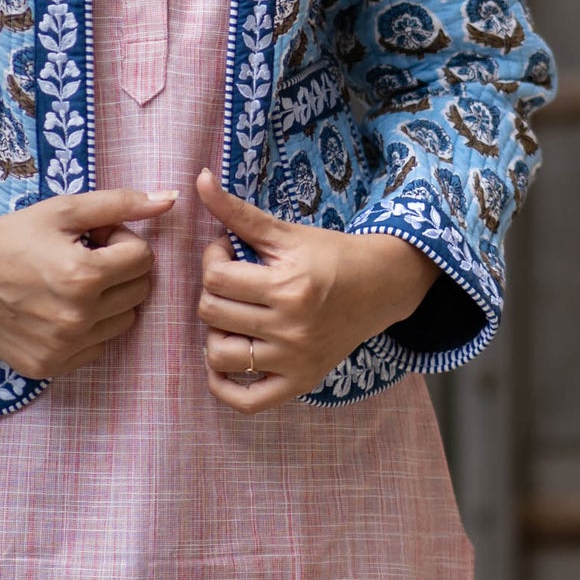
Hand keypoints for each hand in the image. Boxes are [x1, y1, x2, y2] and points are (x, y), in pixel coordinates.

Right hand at [0, 187, 176, 379]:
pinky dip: (89, 327)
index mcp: (83, 276)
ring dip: (109, 299)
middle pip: (139, 291)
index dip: (121, 239)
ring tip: (72, 281)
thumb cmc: (12, 235)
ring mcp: (63, 348)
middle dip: (121, 268)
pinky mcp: (49, 367)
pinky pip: (97, 347)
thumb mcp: (63, 209)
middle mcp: (77, 318)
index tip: (95, 235)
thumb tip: (170, 199)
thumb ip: (120, 204)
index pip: (142, 257)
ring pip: (124, 322)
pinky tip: (59, 307)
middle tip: (85, 254)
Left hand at [194, 164, 441, 411]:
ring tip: (231, 315)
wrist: (379, 287)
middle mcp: (290, 330)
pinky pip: (246, 401)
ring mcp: (294, 362)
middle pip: (213, 313)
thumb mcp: (286, 231)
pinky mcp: (299, 383)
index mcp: (287, 288)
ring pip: (220, 355)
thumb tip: (200, 178)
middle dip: (213, 291)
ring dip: (214, 333)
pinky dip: (224, 386)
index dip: (212, 258)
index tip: (228, 251)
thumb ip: (238, 212)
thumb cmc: (330, 255)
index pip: (216, 278)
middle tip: (232, 279)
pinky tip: (225, 361)